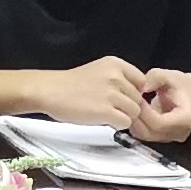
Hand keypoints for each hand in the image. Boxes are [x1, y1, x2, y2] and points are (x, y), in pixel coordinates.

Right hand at [32, 56, 149, 132]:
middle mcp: (116, 77)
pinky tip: (104, 120)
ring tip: (106, 114)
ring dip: (123, 116)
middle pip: (139, 99)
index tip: (122, 97)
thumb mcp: (98, 70)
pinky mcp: (105, 111)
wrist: (49, 91)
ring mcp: (111, 94)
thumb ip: (118, 78)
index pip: (141, 81)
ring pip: (134, 111)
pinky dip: (117, 125)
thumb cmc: (69, 84)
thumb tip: (136, 94)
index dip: (133, 92)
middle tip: (110, 108)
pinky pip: (125, 122)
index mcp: (115, 64)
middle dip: (127, 106)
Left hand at [134, 68, 190, 142]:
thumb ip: (155, 78)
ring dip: (133, 121)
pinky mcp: (161, 138)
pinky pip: (143, 135)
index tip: (137, 97)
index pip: (159, 123)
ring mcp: (170, 138)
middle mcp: (179, 133)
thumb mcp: (169, 75)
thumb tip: (141, 87)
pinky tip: (133, 110)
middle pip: (150, 132)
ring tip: (130, 104)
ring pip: (144, 136)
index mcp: (186, 119)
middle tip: (128, 101)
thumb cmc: (181, 84)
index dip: (144, 112)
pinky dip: (135, 124)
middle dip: (136, 117)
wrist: (190, 93)